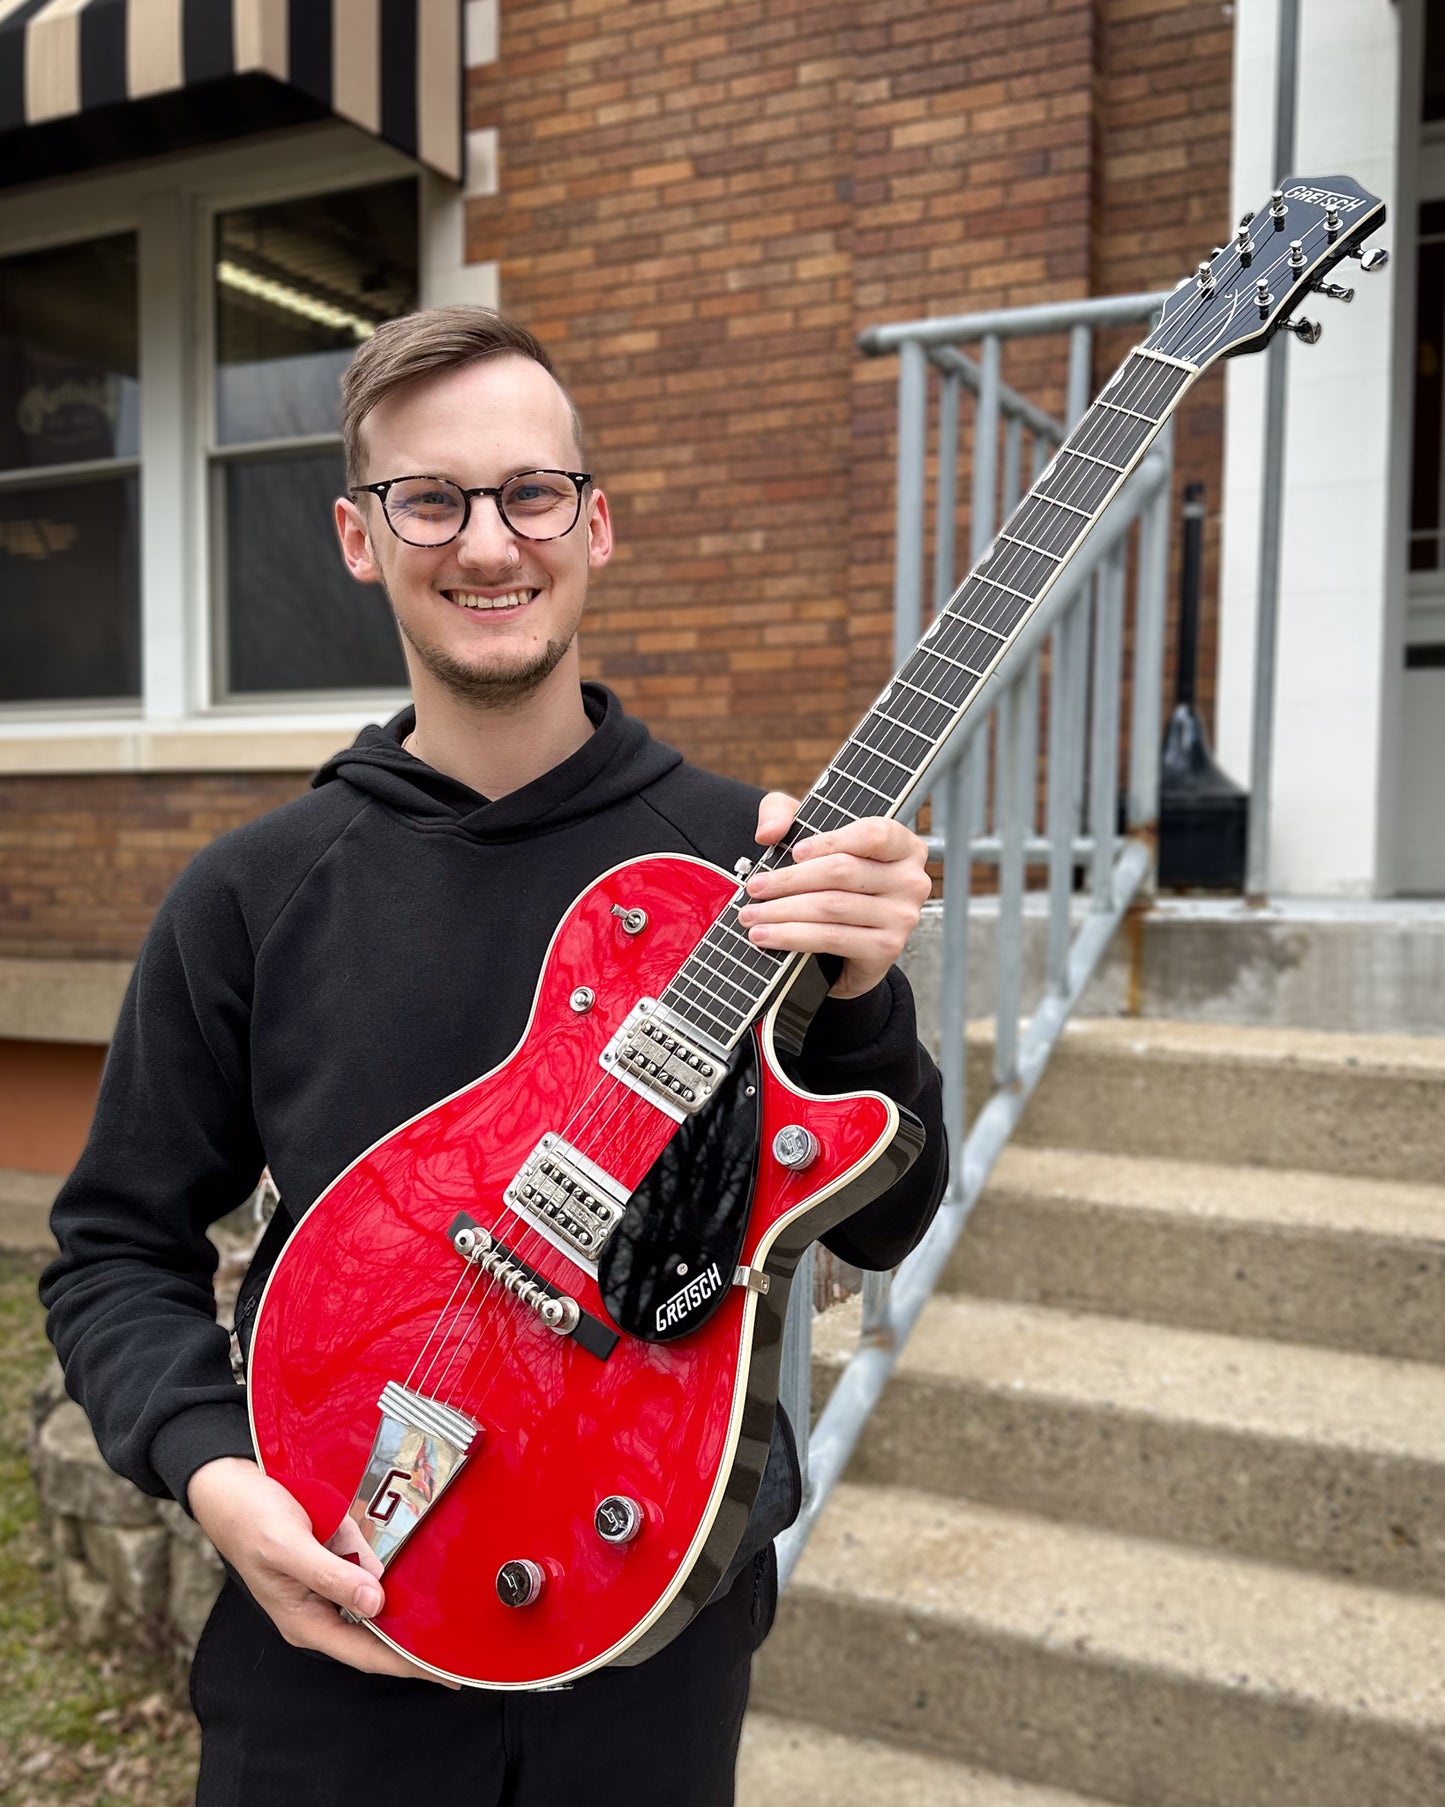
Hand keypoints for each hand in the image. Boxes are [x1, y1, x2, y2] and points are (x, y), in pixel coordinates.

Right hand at [187, 1457, 457, 1685]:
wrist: (229, 1490)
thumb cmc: (250, 1519)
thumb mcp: (289, 1548)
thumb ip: (331, 1575)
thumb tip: (375, 1601)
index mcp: (305, 1621)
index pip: (367, 1654)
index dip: (408, 1666)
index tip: (446, 1674)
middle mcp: (318, 1611)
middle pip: (376, 1638)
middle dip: (415, 1646)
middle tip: (460, 1649)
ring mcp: (324, 1589)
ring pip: (375, 1606)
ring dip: (407, 1613)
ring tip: (449, 1621)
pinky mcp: (330, 1565)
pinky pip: (368, 1578)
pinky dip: (393, 1581)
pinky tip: (417, 1577)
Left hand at [740, 793, 931, 999]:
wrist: (846, 943)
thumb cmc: (832, 881)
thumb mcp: (808, 835)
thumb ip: (783, 813)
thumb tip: (769, 831)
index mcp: (903, 846)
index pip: (874, 834)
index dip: (830, 841)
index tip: (794, 852)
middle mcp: (911, 880)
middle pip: (843, 872)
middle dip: (789, 880)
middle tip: (755, 888)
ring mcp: (902, 917)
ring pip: (832, 907)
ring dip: (783, 911)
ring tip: (752, 915)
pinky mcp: (886, 949)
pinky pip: (832, 938)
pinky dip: (793, 937)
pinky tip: (768, 936)